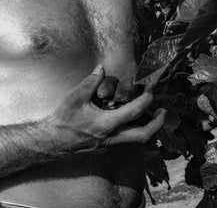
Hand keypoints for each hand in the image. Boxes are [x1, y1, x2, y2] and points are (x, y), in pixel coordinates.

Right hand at [46, 65, 165, 151]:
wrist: (52, 142)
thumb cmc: (63, 119)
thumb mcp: (75, 97)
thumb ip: (91, 82)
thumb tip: (102, 68)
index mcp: (106, 124)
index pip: (134, 111)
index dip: (146, 98)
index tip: (150, 87)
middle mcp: (112, 137)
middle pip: (144, 135)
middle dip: (158, 123)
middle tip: (164, 111)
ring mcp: (110, 145)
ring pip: (137, 140)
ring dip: (148, 128)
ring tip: (153, 114)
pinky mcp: (107, 147)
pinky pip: (127, 140)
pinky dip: (135, 129)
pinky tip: (134, 119)